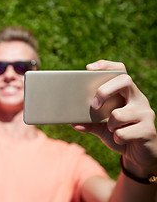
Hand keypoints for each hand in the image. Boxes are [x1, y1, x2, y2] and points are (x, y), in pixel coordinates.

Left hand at [72, 60, 156, 175]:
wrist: (139, 156)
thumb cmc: (119, 134)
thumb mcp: (101, 128)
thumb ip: (88, 123)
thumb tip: (72, 122)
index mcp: (127, 93)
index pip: (120, 70)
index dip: (106, 65)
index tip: (89, 68)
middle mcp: (138, 99)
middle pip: (124, 81)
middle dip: (104, 91)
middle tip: (93, 105)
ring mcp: (146, 113)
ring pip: (118, 114)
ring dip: (109, 126)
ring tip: (113, 131)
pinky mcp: (148, 130)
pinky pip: (122, 133)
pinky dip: (117, 139)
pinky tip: (122, 141)